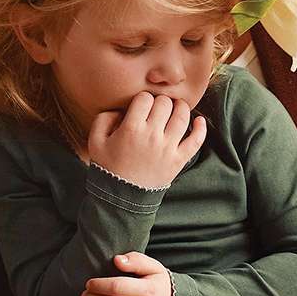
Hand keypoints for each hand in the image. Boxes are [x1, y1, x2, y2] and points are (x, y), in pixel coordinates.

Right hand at [88, 92, 206, 189]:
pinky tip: (199, 121)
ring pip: (182, 116)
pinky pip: (196, 141)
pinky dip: (200, 128)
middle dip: (160, 101)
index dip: (143, 99)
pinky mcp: (178, 160)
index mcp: (131, 129)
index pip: (144, 98)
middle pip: (164, 103)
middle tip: (157, 108)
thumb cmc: (108, 167)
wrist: (122, 196)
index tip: (141, 106)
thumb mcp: (96, 141)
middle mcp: (152, 136)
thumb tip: (121, 109)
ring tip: (175, 108)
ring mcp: (168, 148)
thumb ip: (104, 118)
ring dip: (180, 107)